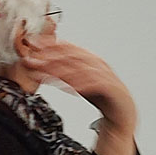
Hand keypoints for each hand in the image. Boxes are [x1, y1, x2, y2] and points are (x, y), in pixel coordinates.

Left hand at [20, 40, 136, 154]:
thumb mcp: (77, 82)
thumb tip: (40, 65)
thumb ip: (63, 73)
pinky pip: (96, 84)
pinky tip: (71, 87)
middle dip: (52, 57)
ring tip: (44, 75)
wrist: (121, 111)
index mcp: (91, 59)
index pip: (70, 48)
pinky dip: (83, 84)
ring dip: (62, 71)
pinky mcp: (113, 88)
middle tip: (34, 59)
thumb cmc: (100, 95)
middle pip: (74, 56)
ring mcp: (106, 75)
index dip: (52, 45)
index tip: (34, 44)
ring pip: (82, 69)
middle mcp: (99, 64)